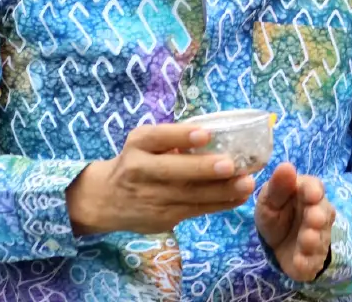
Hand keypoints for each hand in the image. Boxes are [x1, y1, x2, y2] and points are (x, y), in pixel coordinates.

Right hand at [66, 124, 258, 235]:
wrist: (105, 199)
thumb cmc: (135, 162)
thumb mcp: (143, 143)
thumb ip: (171, 139)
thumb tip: (218, 132)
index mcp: (138, 144)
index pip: (159, 137)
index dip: (182, 136)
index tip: (206, 134)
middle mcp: (140, 170)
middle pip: (173, 171)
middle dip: (204, 169)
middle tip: (232, 165)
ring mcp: (151, 198)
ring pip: (189, 195)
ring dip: (221, 190)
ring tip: (246, 183)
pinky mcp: (162, 218)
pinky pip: (195, 210)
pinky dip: (220, 204)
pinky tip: (238, 196)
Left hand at [255, 163, 335, 282]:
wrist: (276, 245)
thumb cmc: (276, 214)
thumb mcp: (269, 200)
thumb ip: (277, 186)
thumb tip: (286, 166)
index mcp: (307, 194)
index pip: (314, 187)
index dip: (314, 190)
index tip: (311, 193)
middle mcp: (318, 214)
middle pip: (323, 213)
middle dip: (318, 216)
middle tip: (314, 218)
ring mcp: (318, 238)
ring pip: (320, 238)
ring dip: (313, 239)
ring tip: (307, 240)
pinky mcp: (312, 260)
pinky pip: (312, 262)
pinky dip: (306, 262)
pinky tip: (299, 262)